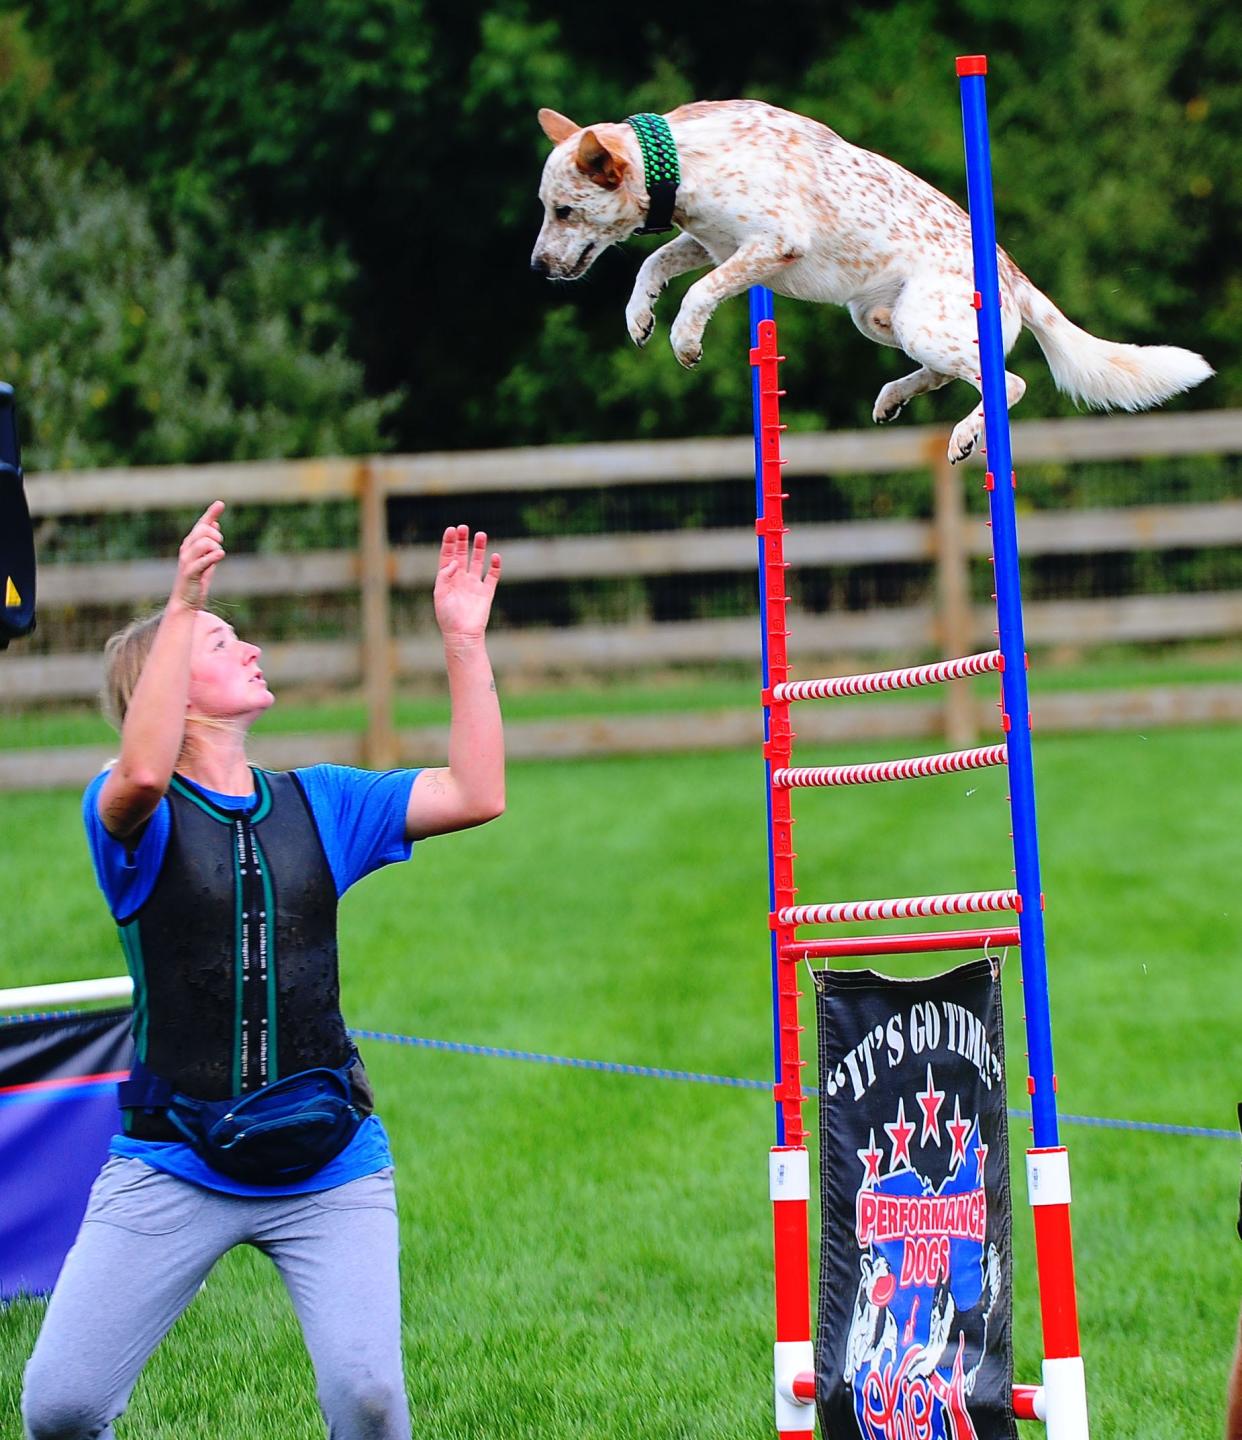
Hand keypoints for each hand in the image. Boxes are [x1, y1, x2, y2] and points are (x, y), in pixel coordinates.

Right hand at [172, 501, 225, 610]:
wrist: (186, 601)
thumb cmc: (196, 580)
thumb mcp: (206, 559)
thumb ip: (210, 543)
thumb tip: (215, 524)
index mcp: (190, 544)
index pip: (201, 525)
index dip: (211, 514)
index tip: (220, 503)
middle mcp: (186, 549)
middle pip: (203, 531)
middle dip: (216, 535)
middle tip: (220, 545)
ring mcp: (187, 560)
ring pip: (204, 543)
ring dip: (216, 548)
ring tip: (218, 556)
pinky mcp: (190, 572)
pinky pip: (203, 560)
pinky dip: (213, 556)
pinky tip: (220, 556)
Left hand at [433, 526, 500, 643]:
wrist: (463, 634)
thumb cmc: (447, 616)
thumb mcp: (440, 594)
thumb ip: (445, 575)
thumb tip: (454, 561)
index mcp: (447, 579)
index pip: (448, 556)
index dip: (449, 542)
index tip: (452, 529)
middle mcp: (460, 579)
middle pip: (462, 555)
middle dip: (462, 541)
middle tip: (464, 527)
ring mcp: (474, 585)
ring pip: (477, 562)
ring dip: (479, 548)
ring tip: (481, 534)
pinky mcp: (486, 593)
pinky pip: (492, 576)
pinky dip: (495, 566)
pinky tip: (495, 556)